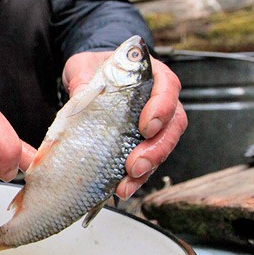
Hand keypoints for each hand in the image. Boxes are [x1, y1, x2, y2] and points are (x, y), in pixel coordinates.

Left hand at [62, 51, 186, 198]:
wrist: (88, 76)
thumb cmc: (94, 67)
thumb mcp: (83, 67)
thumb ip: (84, 81)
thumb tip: (80, 100)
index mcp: (153, 74)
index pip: (168, 88)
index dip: (162, 108)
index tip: (147, 126)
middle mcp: (160, 99)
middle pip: (172, 125)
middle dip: (156, 149)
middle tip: (136, 165)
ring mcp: (154, 123)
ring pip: (162, 147)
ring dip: (147, 169)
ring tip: (127, 184)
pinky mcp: (141, 142)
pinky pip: (147, 160)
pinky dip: (136, 177)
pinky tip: (122, 187)